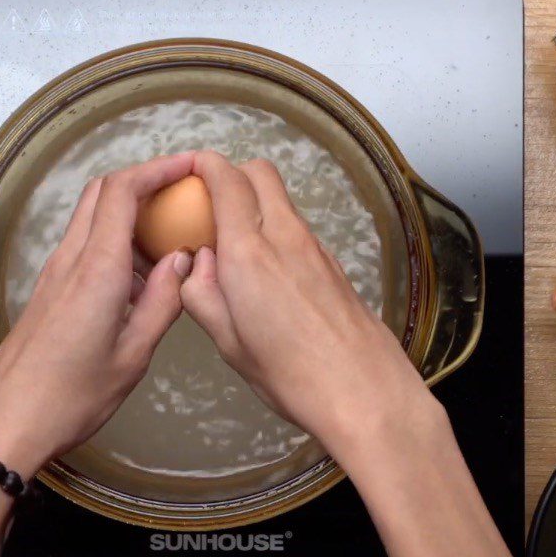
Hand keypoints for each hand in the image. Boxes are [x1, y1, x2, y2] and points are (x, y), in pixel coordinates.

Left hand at [0, 153, 195, 476]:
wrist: (6, 421)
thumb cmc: (72, 396)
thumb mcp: (133, 355)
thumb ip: (162, 302)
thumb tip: (182, 262)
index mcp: (96, 269)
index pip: (122, 191)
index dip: (157, 168)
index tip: (191, 165)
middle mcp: (71, 259)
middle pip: (102, 192)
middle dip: (144, 180)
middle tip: (184, 193)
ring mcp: (55, 273)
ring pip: (92, 217)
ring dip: (129, 212)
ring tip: (171, 234)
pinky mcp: (49, 290)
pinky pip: (85, 246)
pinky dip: (115, 240)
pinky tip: (140, 273)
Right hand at [180, 151, 442, 459]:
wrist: (365, 392)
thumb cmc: (289, 375)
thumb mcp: (229, 343)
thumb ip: (203, 295)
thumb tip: (200, 262)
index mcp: (249, 252)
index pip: (227, 180)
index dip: (205, 164)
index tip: (189, 171)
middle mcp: (285, 236)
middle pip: (261, 173)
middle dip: (233, 174)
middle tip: (211, 206)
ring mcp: (316, 247)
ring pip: (282, 200)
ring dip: (256, 204)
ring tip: (237, 246)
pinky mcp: (335, 264)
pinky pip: (299, 228)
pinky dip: (277, 229)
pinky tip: (270, 273)